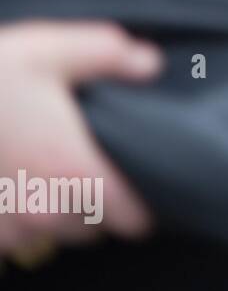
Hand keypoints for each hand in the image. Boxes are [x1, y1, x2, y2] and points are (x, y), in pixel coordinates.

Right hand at [0, 21, 160, 257]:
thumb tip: (150, 63)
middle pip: (94, 230)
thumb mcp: (50, 50)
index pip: (136, 222)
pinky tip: (8, 181)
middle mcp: (43, 212)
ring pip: (52, 237)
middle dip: (96, 205)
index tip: (135, 182)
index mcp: (76, 173)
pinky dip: (14, 220)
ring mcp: (6, 230)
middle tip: (85, 165)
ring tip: (42, 171)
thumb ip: (110, 55)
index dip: (143, 204)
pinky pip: (11, 240)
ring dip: (53, 213)